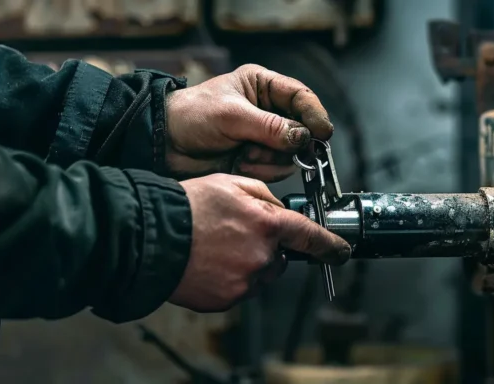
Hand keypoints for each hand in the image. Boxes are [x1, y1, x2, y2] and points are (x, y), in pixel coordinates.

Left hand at [164, 64, 333, 181]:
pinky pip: (274, 168)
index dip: (314, 115)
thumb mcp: (231, 116)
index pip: (301, 97)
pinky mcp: (255, 158)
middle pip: (301, 130)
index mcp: (262, 86)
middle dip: (288, 143)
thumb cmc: (192, 116)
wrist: (165, 144)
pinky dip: (260, 169)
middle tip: (276, 149)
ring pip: (290, 154)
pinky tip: (240, 162)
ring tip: (244, 154)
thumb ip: (269, 127)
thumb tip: (303, 136)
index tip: (322, 133)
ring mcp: (262, 136)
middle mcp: (267, 110)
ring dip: (269, 158)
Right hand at [170, 174, 350, 312]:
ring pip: (260, 274)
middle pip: (280, 257)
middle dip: (266, 247)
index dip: (330, 246)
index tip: (341, 252)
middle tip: (235, 235)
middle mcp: (262, 256)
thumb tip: (279, 210)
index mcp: (268, 224)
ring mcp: (246, 281)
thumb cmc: (188, 206)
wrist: (152, 238)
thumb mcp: (231, 183)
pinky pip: (239, 290)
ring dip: (248, 264)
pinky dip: (229, 279)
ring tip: (217, 248)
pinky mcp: (228, 299)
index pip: (311, 237)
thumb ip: (264, 195)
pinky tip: (209, 264)